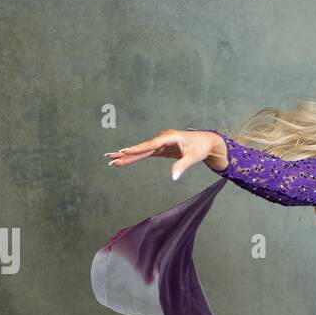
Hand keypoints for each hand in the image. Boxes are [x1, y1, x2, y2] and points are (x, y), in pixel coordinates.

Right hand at [104, 129, 227, 179]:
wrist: (206, 141)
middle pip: (141, 148)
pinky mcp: (161, 149)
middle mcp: (162, 138)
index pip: (151, 145)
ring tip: (112, 161)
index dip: (138, 149)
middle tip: (109, 157)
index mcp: (169, 137)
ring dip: (127, 156)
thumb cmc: (200, 147)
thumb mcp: (193, 157)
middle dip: (126, 153)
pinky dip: (135, 157)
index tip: (125, 152)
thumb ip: (182, 166)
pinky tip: (124, 160)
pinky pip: (146, 154)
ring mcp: (160, 143)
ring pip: (141, 151)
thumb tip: (173, 177)